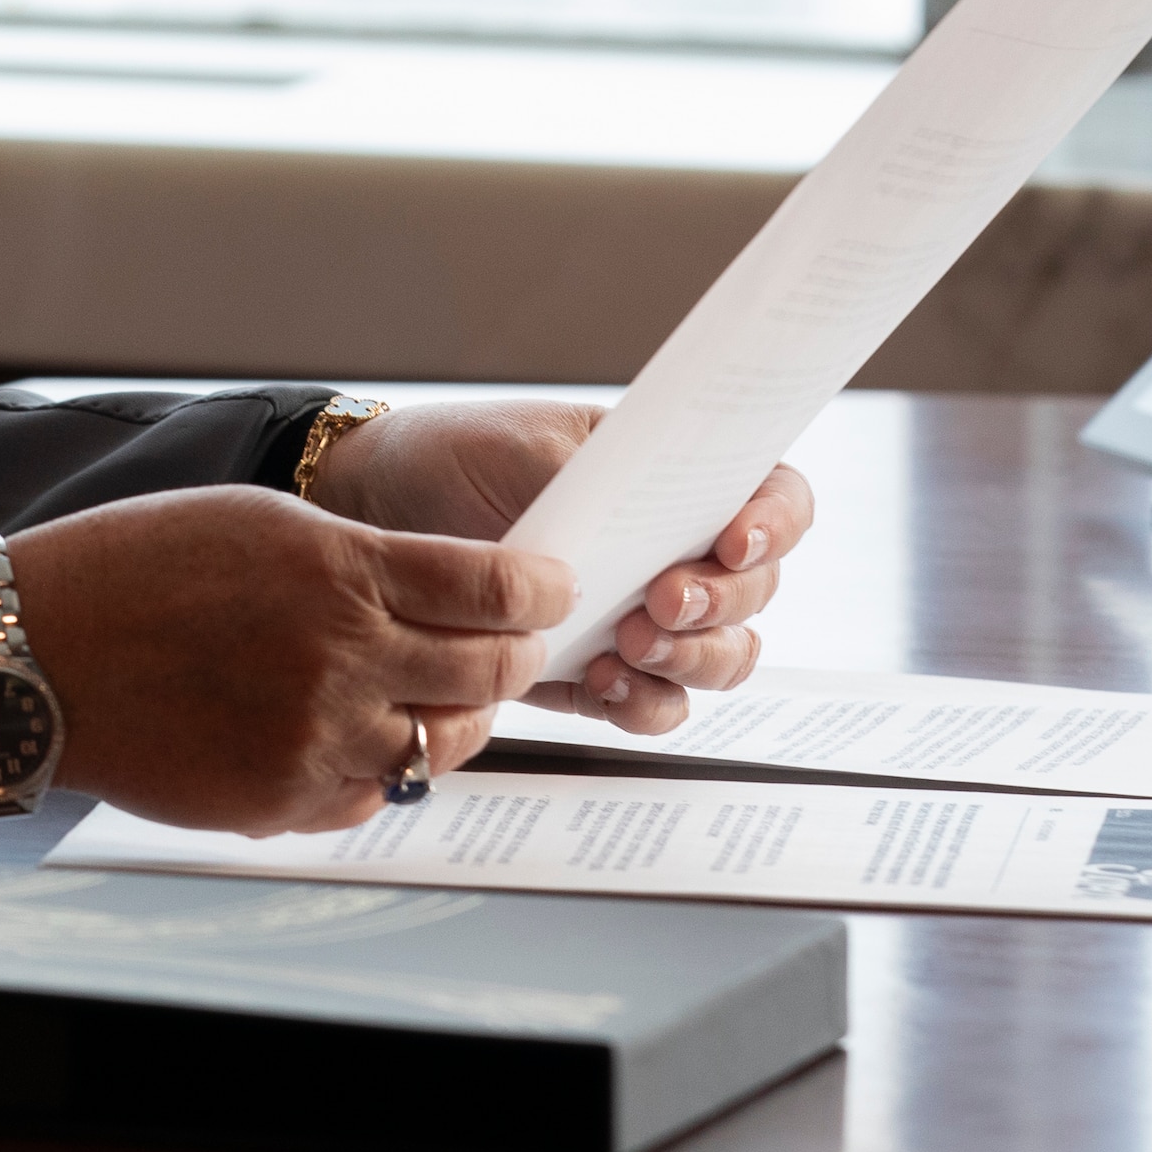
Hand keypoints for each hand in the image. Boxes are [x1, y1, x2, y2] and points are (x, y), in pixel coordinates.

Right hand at [6, 483, 575, 836]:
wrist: (35, 656)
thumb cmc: (134, 570)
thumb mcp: (257, 522)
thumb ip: (358, 556)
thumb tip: (444, 589)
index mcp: (339, 570)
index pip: (494, 587)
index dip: (540, 589)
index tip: (552, 590)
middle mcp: (342, 657)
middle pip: (490, 669)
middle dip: (516, 654)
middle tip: (514, 644)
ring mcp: (317, 738)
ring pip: (445, 742)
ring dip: (457, 716)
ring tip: (439, 695)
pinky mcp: (286, 800)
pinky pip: (379, 793)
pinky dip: (385, 765)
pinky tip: (361, 736)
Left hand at [302, 399, 812, 734]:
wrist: (374, 510)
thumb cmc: (457, 457)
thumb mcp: (528, 446)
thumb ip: (600, 483)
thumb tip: (650, 519)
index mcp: (678, 478)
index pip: (775, 499)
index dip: (777, 524)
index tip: (733, 540)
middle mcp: (676, 552)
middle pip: (755, 594)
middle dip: (721, 605)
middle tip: (660, 602)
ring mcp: (642, 616)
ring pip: (720, 660)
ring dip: (690, 660)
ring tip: (627, 644)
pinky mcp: (597, 671)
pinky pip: (653, 704)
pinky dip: (642, 702)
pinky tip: (600, 683)